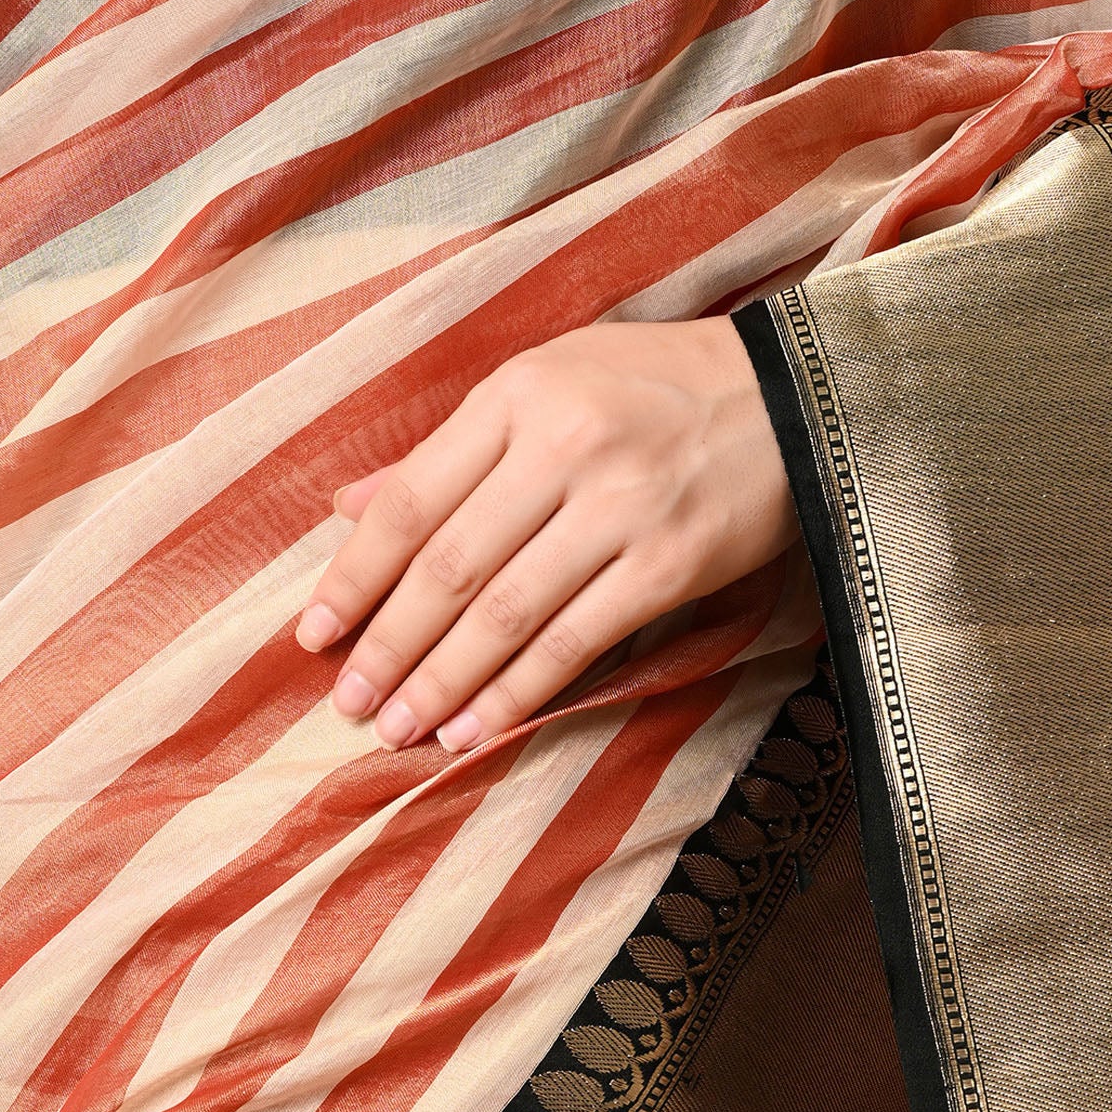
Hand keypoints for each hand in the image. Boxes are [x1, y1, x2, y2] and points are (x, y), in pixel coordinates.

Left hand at [296, 317, 798, 750]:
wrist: (798, 393)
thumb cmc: (658, 385)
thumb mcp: (549, 381)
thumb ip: (451, 449)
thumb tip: (348, 506)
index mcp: (518, 395)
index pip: (411, 501)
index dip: (355, 578)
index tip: (314, 636)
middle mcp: (564, 446)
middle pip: (449, 568)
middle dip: (390, 648)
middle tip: (350, 706)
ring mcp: (621, 508)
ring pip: (506, 614)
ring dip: (444, 683)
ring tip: (400, 730)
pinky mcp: (672, 563)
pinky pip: (578, 641)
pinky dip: (520, 692)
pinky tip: (478, 728)